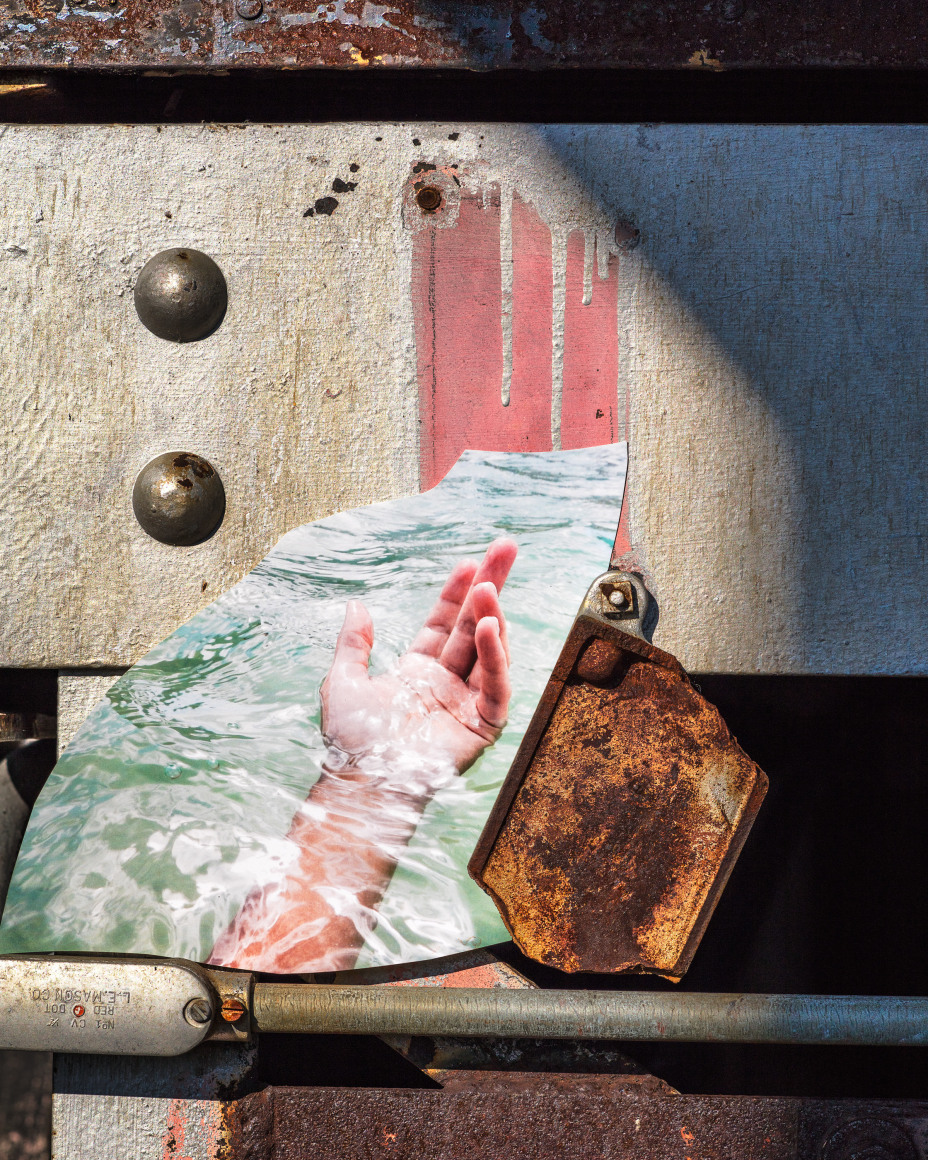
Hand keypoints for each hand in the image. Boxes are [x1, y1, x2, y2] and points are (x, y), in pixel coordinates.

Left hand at [320, 538, 517, 784]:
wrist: (361, 782)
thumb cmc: (350, 742)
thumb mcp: (343, 681)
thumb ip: (353, 643)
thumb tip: (356, 605)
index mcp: (417, 673)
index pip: (445, 624)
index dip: (456, 592)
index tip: (468, 563)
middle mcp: (446, 684)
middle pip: (474, 626)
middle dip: (490, 586)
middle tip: (505, 549)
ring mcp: (466, 704)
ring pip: (490, 652)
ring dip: (491, 617)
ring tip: (489, 588)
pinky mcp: (481, 726)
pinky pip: (497, 687)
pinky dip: (497, 658)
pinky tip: (489, 628)